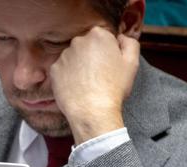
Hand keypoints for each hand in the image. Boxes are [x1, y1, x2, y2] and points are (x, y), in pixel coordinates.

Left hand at [49, 26, 139, 143]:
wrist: (92, 111)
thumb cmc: (114, 87)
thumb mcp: (132, 62)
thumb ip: (130, 43)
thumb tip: (120, 38)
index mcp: (98, 35)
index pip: (102, 37)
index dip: (107, 52)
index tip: (108, 65)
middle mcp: (78, 41)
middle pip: (86, 46)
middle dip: (91, 56)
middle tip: (98, 75)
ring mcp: (64, 56)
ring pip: (73, 58)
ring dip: (78, 66)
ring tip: (87, 83)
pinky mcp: (54, 70)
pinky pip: (62, 70)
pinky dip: (67, 77)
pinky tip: (76, 87)